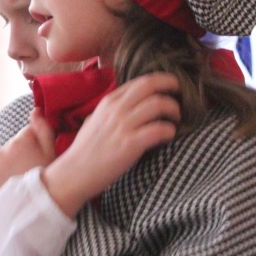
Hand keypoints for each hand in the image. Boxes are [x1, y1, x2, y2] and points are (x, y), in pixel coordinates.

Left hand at [0, 107, 56, 200]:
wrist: (26, 209)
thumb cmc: (44, 180)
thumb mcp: (51, 153)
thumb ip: (44, 129)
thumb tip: (35, 109)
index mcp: (19, 141)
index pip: (30, 131)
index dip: (39, 142)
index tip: (44, 154)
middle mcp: (3, 150)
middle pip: (17, 145)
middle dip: (26, 153)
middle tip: (36, 169)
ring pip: (7, 159)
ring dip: (14, 165)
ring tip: (25, 180)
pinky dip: (5, 178)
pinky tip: (14, 187)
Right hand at [42, 73, 179, 217]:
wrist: (75, 173)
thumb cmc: (85, 150)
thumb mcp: (94, 120)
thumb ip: (111, 110)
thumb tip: (131, 105)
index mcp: (108, 101)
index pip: (140, 81)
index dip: (160, 81)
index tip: (168, 89)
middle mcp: (116, 109)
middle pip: (151, 84)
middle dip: (172, 85)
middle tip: (180, 94)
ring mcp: (123, 126)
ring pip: (159, 104)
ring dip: (174, 110)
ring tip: (175, 119)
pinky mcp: (131, 144)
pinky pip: (160, 129)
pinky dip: (169, 131)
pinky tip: (169, 136)